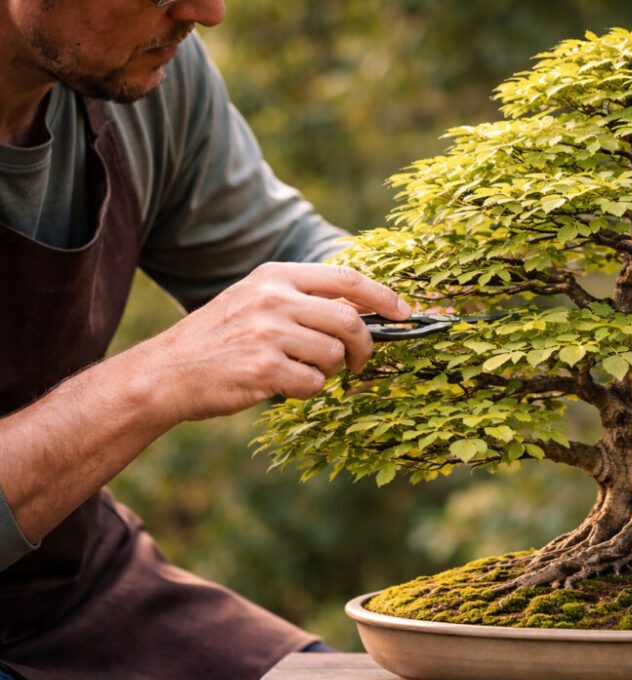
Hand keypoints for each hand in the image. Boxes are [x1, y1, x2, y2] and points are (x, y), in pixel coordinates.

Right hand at [135, 262, 410, 420]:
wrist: (166, 373)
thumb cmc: (220, 340)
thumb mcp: (256, 301)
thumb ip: (304, 300)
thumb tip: (365, 310)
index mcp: (275, 275)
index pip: (347, 279)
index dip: (384, 297)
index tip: (405, 313)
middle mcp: (273, 298)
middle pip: (350, 321)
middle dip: (367, 347)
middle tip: (361, 364)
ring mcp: (268, 333)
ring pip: (335, 355)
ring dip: (331, 372)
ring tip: (303, 372)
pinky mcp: (264, 368)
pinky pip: (314, 384)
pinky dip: (308, 391)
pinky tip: (283, 386)